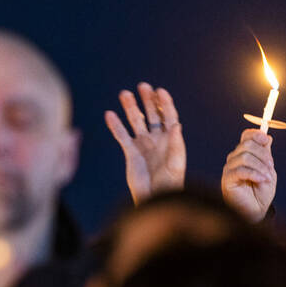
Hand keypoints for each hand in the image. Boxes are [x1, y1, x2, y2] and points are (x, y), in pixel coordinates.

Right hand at [104, 83, 185, 204]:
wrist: (154, 199)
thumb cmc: (169, 184)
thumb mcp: (176, 165)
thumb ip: (175, 145)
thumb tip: (176, 125)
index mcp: (171, 140)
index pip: (168, 116)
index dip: (164, 104)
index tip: (159, 91)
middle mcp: (157, 139)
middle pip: (152, 115)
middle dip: (148, 101)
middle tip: (142, 87)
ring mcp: (143, 145)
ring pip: (135, 122)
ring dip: (130, 108)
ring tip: (124, 94)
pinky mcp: (130, 152)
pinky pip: (122, 135)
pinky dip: (116, 125)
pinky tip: (109, 114)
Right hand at [221, 129, 277, 222]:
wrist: (256, 210)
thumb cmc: (261, 192)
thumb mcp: (268, 169)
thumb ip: (266, 154)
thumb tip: (267, 137)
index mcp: (244, 154)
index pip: (246, 136)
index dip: (255, 134)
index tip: (265, 139)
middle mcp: (234, 159)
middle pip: (247, 145)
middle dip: (263, 155)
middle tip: (271, 167)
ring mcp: (229, 169)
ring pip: (245, 157)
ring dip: (261, 167)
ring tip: (267, 178)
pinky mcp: (227, 180)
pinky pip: (240, 170)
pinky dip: (254, 174)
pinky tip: (261, 180)